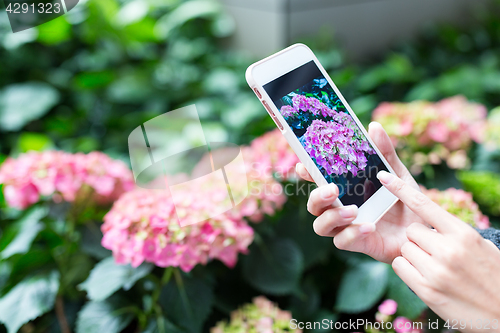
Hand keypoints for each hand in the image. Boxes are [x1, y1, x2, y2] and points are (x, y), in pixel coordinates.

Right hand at [296, 122, 424, 263]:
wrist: (426, 231)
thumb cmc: (406, 202)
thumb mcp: (398, 175)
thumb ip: (385, 153)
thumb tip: (373, 127)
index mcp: (345, 189)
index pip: (318, 180)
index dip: (307, 173)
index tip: (304, 165)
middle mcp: (340, 208)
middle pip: (314, 204)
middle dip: (318, 196)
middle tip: (333, 189)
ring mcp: (347, 227)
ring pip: (320, 225)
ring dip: (332, 217)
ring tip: (352, 210)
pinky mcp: (357, 244)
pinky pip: (342, 242)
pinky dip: (352, 234)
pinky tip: (369, 226)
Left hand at [379, 171, 499, 331]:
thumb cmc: (491, 275)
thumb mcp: (478, 246)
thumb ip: (453, 231)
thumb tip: (427, 218)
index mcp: (464, 234)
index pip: (424, 204)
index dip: (400, 189)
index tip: (384, 175)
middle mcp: (450, 250)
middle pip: (412, 231)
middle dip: (419, 240)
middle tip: (436, 253)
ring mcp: (437, 271)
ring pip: (405, 249)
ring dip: (414, 257)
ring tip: (436, 268)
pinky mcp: (426, 290)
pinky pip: (400, 267)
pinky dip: (408, 270)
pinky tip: (426, 279)